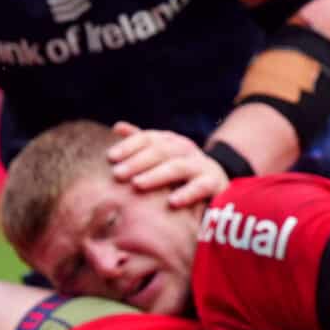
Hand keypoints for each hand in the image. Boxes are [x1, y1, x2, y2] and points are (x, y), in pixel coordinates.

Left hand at [108, 122, 225, 206]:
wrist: (218, 183)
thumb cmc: (180, 172)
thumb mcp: (162, 156)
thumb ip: (141, 142)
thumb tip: (117, 127)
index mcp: (171, 141)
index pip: (148, 137)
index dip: (129, 145)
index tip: (111, 157)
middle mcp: (186, 149)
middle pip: (161, 151)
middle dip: (138, 161)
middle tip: (117, 174)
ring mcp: (201, 165)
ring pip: (178, 167)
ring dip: (156, 175)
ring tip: (137, 184)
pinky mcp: (215, 183)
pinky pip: (201, 187)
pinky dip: (187, 193)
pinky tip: (172, 202)